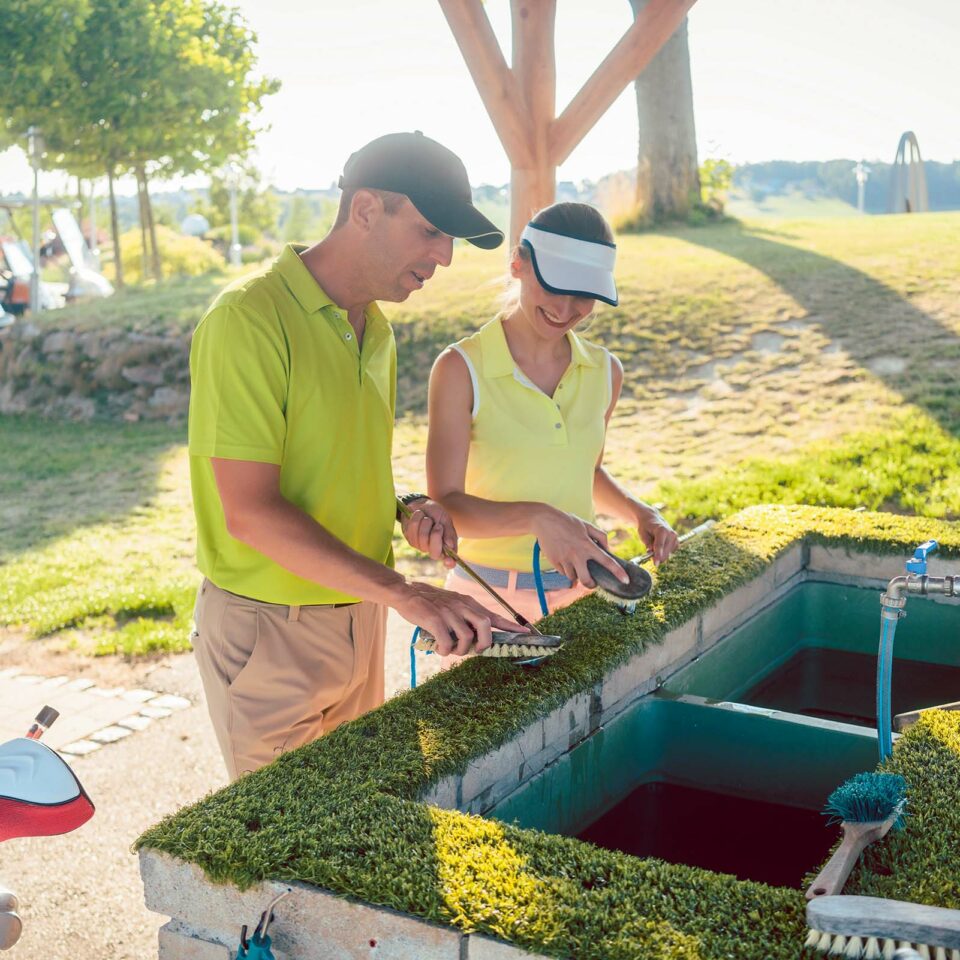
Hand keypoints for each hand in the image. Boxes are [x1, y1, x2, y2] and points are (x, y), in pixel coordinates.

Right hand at [389, 581, 523, 655]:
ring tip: (449, 650)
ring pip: (466, 637)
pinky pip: (447, 642)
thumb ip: (466, 618)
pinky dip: (444, 650)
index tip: (526, 633)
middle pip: (485, 626)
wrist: (407, 592)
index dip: (510, 626)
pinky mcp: (435, 619)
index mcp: (468, 603)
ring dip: (460, 651)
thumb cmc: (430, 603)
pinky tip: (438, 649)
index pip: (494, 615)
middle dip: (484, 643)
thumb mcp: (453, 605)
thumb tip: (477, 640)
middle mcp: (462, 605)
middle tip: (475, 650)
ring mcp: (449, 612)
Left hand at [400, 498, 456, 568]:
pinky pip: (413, 529)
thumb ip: (449, 533)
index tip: (449, 561)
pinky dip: (417, 518)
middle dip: (436, 535)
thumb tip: (450, 546)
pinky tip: (419, 516)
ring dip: (426, 522)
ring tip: (427, 518)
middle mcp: (433, 549)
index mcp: (445, 546)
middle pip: (434, 551)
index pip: (449, 561)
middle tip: (438, 525)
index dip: (449, 563)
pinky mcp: (410, 539)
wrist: (421, 504)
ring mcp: (420, 545)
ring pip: (423, 538)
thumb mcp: (446, 520)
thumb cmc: (436, 514)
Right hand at [531, 506, 628, 588]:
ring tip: (575, 565)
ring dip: (576, 575)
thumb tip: (608, 550)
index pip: (607, 561)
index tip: (626, 580)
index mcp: (587, 545)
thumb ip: (600, 536)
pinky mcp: (554, 562)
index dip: (618, 572)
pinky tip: (564, 560)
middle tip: (592, 581)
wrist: (543, 520)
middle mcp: (577, 555)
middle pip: (587, 580)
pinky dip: (566, 570)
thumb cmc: (566, 521)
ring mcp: (565, 560)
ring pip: (573, 578)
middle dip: (591, 584)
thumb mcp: (586, 525)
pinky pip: (563, 573)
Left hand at [636, 507, 678, 564]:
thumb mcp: (642, 534)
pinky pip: (670, 553)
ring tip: (654, 544)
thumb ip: (647, 543)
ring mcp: (675, 538)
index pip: (660, 546)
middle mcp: (671, 533)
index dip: (657, 556)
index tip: (655, 564)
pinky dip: (664, 552)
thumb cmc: (646, 527)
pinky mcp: (677, 542)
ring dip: (660, 554)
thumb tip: (651, 553)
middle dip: (656, 556)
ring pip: (668, 554)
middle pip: (665, 552)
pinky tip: (660, 545)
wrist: (652, 520)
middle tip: (649, 554)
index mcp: (662, 530)